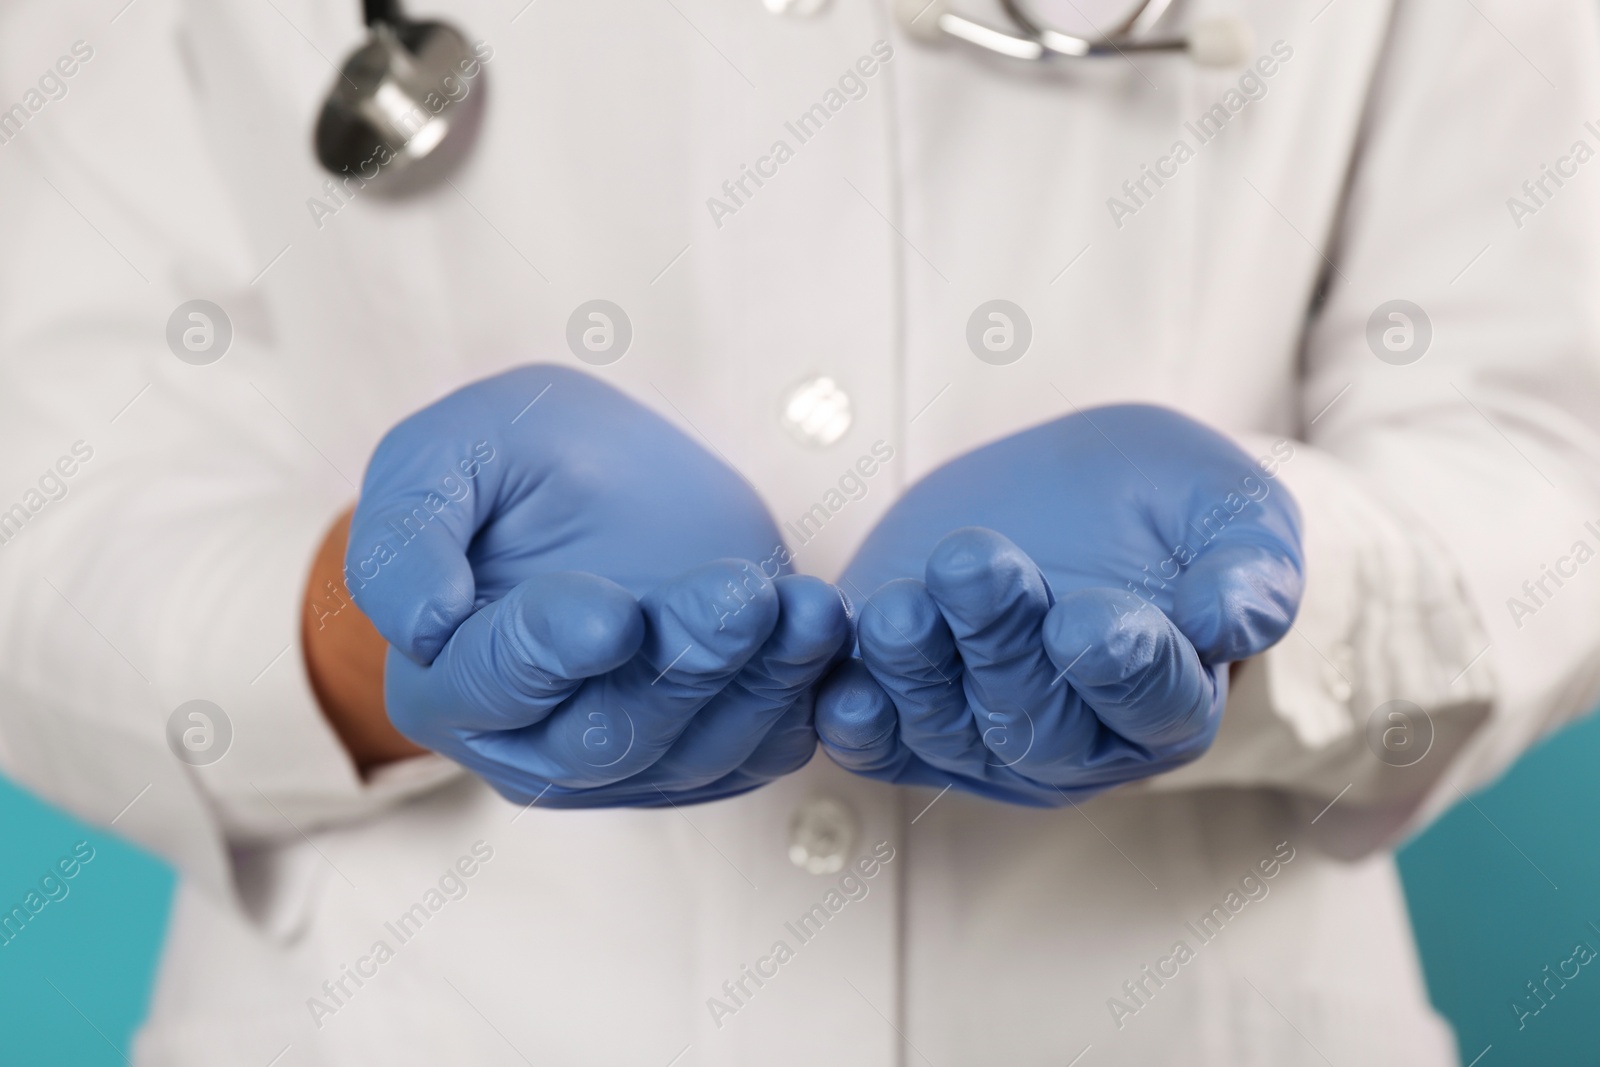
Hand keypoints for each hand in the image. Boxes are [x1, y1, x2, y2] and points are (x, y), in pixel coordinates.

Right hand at [345, 365, 848, 805]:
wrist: (598, 486)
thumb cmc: (509, 465)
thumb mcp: (444, 454)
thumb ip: (408, 530)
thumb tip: (423, 628)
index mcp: (448, 680)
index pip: (498, 680)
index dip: (552, 652)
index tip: (611, 614)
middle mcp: (532, 746)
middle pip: (611, 733)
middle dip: (683, 666)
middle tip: (740, 596)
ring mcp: (625, 764)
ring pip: (696, 750)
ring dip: (759, 683)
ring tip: (806, 606)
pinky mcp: (706, 752)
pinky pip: (758, 748)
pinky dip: (799, 699)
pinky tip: (827, 634)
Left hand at [814, 405, 1303, 806]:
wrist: (1068, 492)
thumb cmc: (1164, 503)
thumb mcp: (1228, 507)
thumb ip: (1249, 564)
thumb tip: (1239, 622)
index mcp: (1169, 697)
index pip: (1153, 703)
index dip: (1123, 668)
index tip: (1091, 619)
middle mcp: (1077, 739)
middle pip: (1039, 720)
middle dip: (1000, 646)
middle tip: (973, 566)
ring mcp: (986, 736)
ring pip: (951, 729)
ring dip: (917, 677)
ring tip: (900, 611)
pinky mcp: (908, 713)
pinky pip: (879, 741)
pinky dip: (856, 726)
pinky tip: (834, 692)